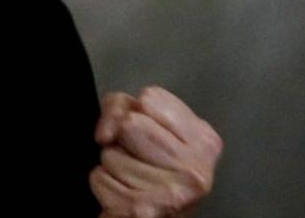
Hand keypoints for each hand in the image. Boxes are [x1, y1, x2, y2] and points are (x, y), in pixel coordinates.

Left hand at [90, 86, 222, 217]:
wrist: (153, 216)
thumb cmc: (151, 168)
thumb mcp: (150, 125)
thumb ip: (124, 106)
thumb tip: (105, 133)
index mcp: (205, 141)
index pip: (150, 98)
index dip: (135, 111)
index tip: (145, 132)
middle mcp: (196, 169)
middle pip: (130, 124)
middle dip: (122, 139)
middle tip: (138, 157)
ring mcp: (172, 193)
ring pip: (110, 153)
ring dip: (112, 164)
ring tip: (132, 178)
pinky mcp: (143, 212)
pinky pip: (99, 177)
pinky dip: (103, 183)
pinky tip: (122, 193)